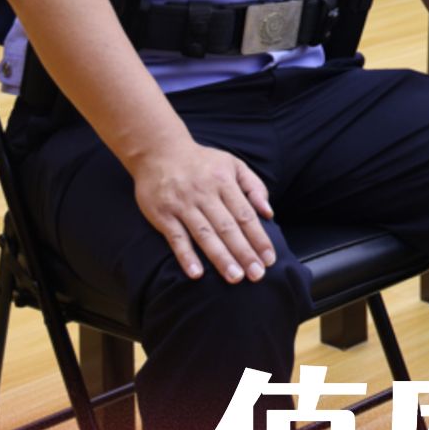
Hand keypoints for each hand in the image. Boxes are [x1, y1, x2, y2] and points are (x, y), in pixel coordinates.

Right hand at [131, 138, 277, 282]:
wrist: (158, 151)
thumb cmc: (201, 162)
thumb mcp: (232, 164)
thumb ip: (254, 186)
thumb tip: (268, 213)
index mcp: (224, 182)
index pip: (245, 214)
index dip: (259, 238)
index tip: (269, 259)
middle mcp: (204, 194)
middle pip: (228, 228)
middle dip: (244, 253)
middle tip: (257, 275)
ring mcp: (182, 205)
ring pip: (205, 235)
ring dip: (220, 258)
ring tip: (235, 278)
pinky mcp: (163, 214)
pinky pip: (176, 238)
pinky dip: (186, 256)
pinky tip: (196, 274)